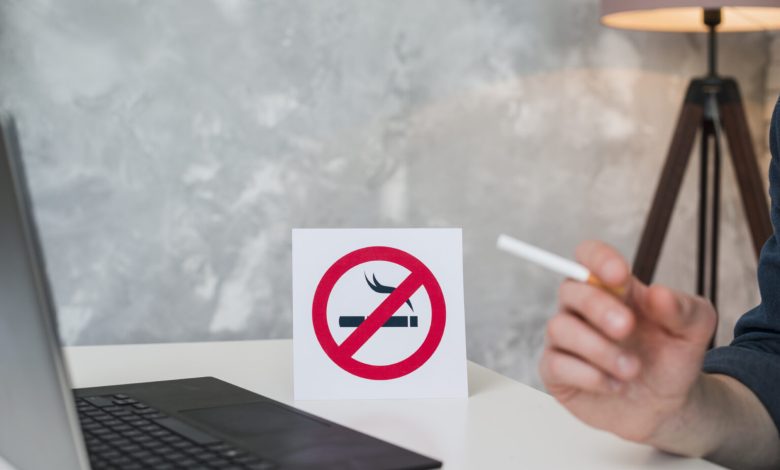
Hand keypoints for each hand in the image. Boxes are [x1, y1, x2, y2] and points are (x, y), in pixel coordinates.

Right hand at [538, 240, 716, 444]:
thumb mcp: (694, 330)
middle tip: (626, 328)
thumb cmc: (672, 357)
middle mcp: (583, 308)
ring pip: (560, 328)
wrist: (666, 407)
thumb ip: (683, 308)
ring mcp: (566, 339)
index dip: (598, 259)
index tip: (621, 276)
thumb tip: (658, 293)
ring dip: (598, 349)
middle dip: (598, 307)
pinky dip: (588, 376)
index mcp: (612, 288)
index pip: (589, 255)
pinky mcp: (556, 372)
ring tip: (632, 369)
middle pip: (570, 289)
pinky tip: (615, 385)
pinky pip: (555, 364)